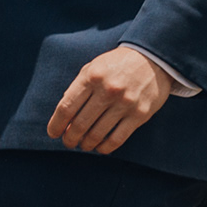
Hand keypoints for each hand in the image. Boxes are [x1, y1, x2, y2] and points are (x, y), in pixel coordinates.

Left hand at [46, 43, 175, 154]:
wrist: (153, 59)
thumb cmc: (118, 64)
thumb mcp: (94, 67)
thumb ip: (78, 88)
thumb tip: (64, 116)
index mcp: (92, 76)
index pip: (67, 107)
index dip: (56, 124)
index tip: (53, 133)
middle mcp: (108, 90)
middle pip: (80, 124)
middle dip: (70, 138)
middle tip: (68, 142)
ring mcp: (125, 103)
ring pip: (97, 134)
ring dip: (86, 144)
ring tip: (83, 145)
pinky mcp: (140, 115)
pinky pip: (117, 139)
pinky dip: (105, 148)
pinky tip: (100, 147)